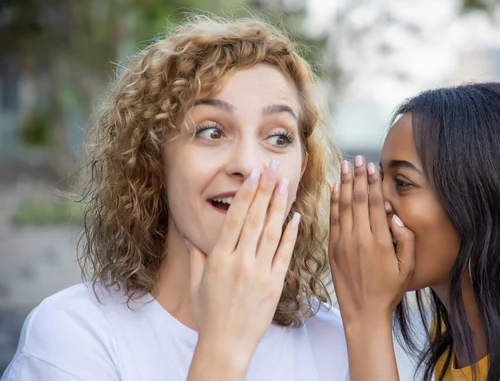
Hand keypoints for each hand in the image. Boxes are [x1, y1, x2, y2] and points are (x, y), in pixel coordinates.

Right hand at [187, 160, 300, 378]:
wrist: (226, 344)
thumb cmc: (209, 314)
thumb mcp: (197, 284)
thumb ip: (196, 257)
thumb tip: (192, 237)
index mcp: (219, 259)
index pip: (235, 218)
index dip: (246, 194)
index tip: (253, 175)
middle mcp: (240, 262)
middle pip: (255, 219)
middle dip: (265, 190)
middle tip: (272, 167)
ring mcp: (260, 273)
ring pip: (272, 232)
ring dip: (280, 205)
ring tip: (286, 183)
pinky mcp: (275, 284)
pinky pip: (285, 254)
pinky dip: (291, 234)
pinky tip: (296, 216)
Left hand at [329, 156, 414, 325]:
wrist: (364, 312)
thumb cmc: (389, 290)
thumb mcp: (407, 267)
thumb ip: (405, 240)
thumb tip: (395, 216)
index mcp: (380, 242)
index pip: (375, 203)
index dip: (373, 182)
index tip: (372, 166)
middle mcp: (360, 239)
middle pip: (358, 199)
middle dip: (358, 176)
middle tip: (358, 157)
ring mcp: (343, 243)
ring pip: (343, 206)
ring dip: (344, 183)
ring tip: (345, 165)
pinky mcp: (332, 249)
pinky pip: (332, 220)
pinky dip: (333, 202)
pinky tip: (335, 187)